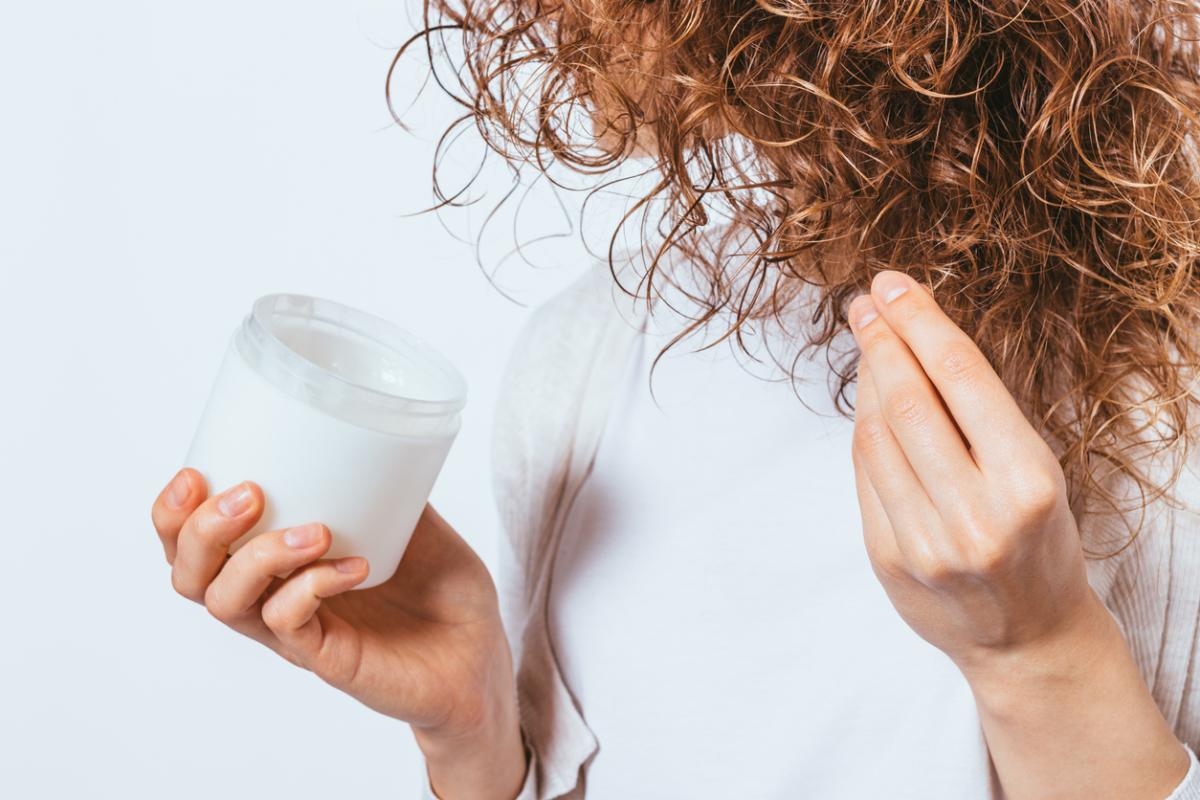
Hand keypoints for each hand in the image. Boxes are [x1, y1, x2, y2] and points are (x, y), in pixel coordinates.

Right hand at [151, 469, 526, 799]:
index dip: (173, 515)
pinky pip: (289, 625)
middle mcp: (273, 601)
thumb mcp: (409, 519)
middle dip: (201, 531)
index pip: (193, 546)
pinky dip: (312, 586)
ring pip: (229, 604)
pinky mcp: (328, 660)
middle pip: (191, 577)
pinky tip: (353, 567)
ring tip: (314, 530)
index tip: (195, 473)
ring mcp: (298, 635)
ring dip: (258, 555)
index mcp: (275, 566)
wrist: (483, 652)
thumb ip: (383, 482)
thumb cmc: (441, 589)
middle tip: (250, 494)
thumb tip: (371, 430)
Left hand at [847, 270, 1091, 668]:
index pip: (963, 379)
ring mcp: (925, 542)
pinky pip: (865, 475)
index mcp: (1027, 482)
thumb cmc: (1038, 542)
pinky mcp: (889, 558)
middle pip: (909, 403)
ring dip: (866, 380)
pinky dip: (863, 429)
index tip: (893, 285)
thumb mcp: (1035, 472)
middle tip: (864, 303)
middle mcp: (975, 514)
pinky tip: (867, 401)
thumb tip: (915, 339)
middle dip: (881, 342)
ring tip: (867, 343)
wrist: (1027, 638)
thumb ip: (980, 416)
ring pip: (876, 437)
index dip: (921, 323)